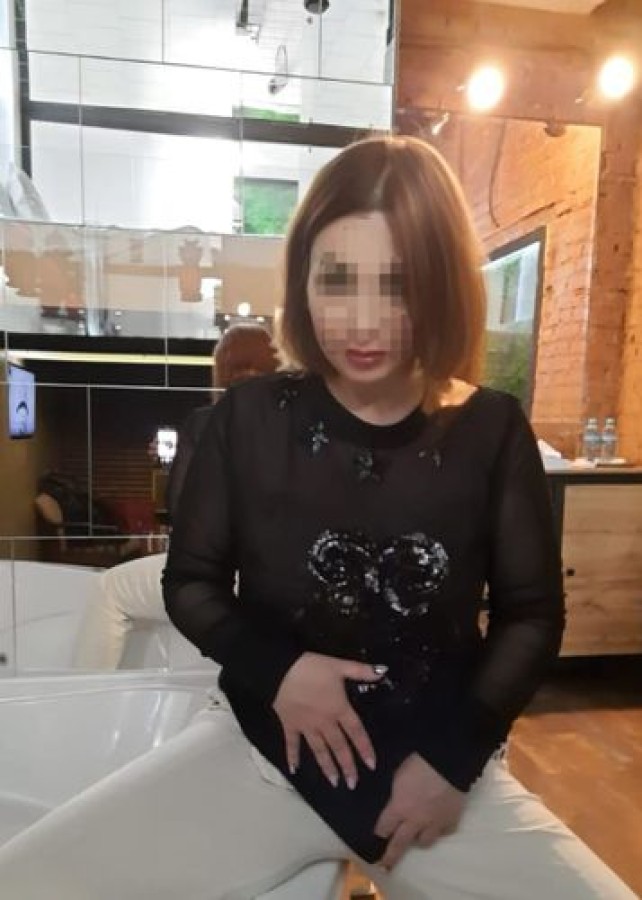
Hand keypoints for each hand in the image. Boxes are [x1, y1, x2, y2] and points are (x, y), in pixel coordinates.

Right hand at [273, 652, 385, 788]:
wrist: (281, 671)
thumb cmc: (313, 668)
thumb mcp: (339, 665)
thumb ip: (361, 670)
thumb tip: (384, 671)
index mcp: (339, 709)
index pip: (356, 732)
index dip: (365, 748)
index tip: (371, 766)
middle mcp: (325, 723)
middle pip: (339, 747)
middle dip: (347, 766)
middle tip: (353, 784)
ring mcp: (306, 727)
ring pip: (319, 750)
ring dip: (327, 766)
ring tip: (333, 782)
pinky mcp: (290, 725)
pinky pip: (292, 744)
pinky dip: (293, 756)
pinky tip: (294, 770)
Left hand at [374, 753, 464, 868]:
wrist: (449, 762)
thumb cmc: (419, 762)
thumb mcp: (398, 775)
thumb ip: (395, 793)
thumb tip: (394, 801)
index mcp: (399, 808)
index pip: (384, 827)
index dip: (379, 832)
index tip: (377, 836)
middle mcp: (415, 821)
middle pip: (399, 844)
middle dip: (390, 856)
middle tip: (384, 867)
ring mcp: (434, 823)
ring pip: (424, 842)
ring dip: (419, 839)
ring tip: (417, 835)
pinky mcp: (451, 820)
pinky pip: (444, 831)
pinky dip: (440, 829)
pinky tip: (438, 823)